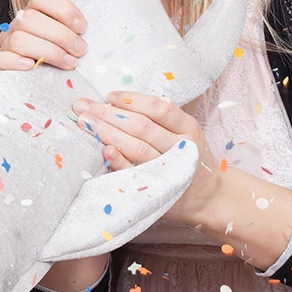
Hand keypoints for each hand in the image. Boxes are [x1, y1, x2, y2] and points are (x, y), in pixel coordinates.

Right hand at [0, 0, 87, 71]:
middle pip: (30, 19)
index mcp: (33, 13)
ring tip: (69, 63)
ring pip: (18, 40)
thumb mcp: (69, 40)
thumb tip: (85, 28)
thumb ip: (74, 30)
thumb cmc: (60, 59)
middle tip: (80, 50)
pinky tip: (31, 66)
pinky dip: (12, 62)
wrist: (40, 83)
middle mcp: (16, 26)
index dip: (63, 10)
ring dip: (48, 52)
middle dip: (61, 36)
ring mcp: (4, 44)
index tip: (82, 27)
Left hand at [74, 92, 220, 222]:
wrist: (208, 195)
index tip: (109, 96)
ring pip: (137, 147)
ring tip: (85, 123)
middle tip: (82, 106)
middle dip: (109, 114)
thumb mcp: (182, 131)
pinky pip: (135, 172)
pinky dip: (118, 160)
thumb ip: (157, 117)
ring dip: (108, 133)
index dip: (132, 100)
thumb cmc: (185, 154)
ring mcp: (170, 168)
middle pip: (142, 126)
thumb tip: (113, 101)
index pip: (160, 109)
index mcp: (188, 128)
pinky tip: (105, 150)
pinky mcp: (158, 187)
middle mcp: (182, 147)